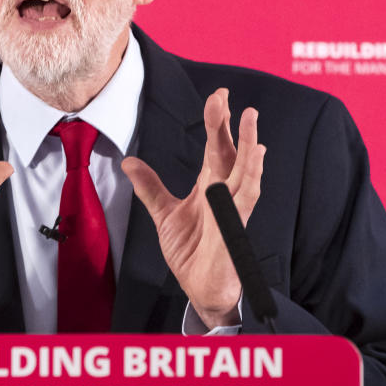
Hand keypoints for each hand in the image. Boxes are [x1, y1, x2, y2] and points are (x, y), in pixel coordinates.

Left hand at [121, 88, 264, 328]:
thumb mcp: (164, 214)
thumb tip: (129, 162)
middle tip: (224, 96)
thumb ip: (150, 187)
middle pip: (230, 151)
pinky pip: (247, 197)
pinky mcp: (235, 226)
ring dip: (248, 143)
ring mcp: (233, 208)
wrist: (200, 289)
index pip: (215, 147)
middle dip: (229, 124)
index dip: (217, 122)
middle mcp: (225, 192)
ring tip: (251, 117)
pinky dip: (253, 175)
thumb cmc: (191, 252)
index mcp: (210, 186)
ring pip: (245, 169)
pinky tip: (257, 155)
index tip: (218, 98)